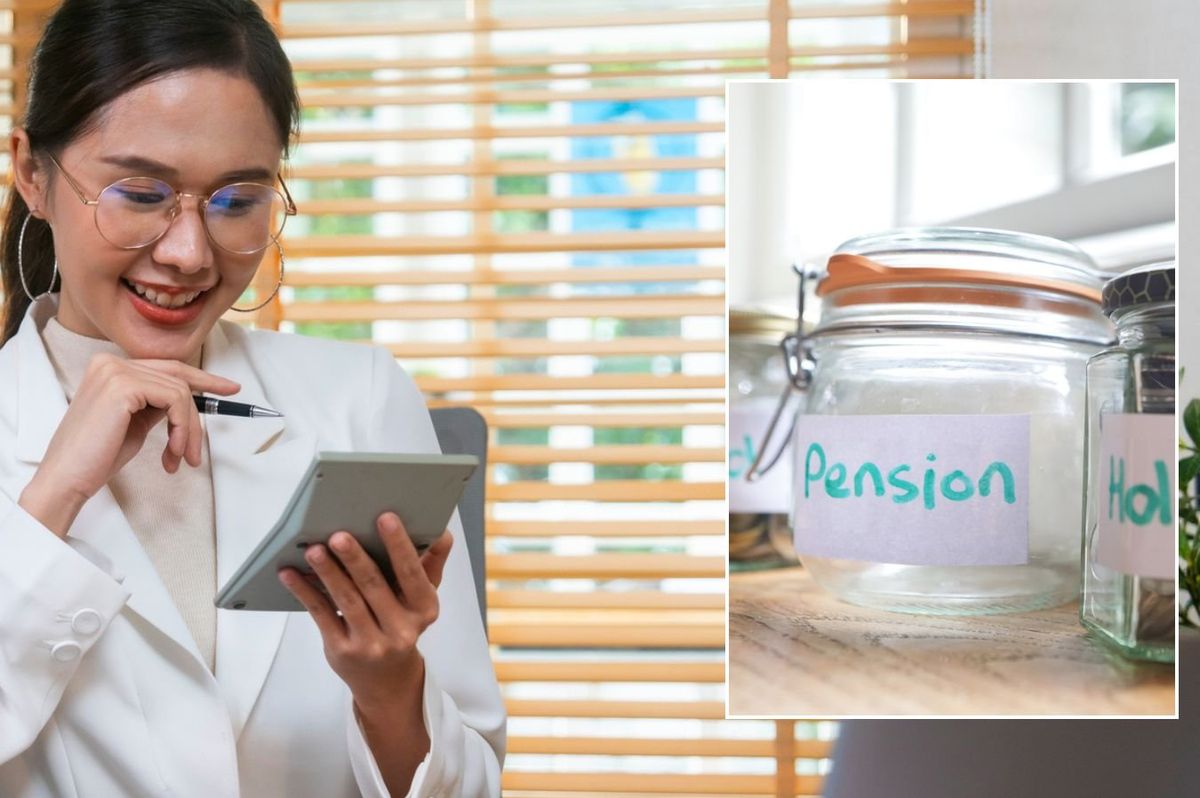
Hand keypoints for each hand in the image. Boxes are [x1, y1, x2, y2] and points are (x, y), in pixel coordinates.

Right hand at [18, 353, 239, 537]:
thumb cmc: (97, 456)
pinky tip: (173, 452)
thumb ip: (155, 405)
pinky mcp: (123, 386)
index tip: (229, 389)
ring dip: (189, 430)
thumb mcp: (135, 422)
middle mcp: (110, 362)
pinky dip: (182, 429)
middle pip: (178, 378)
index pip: (167, 367)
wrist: (67, 478)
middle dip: (199, 412)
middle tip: (206, 441)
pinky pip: (175, 401)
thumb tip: (184, 401)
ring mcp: (115, 371)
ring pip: (181, 392)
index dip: (203, 378)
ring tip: (181, 458)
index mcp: (109, 367)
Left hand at [278, 512, 453, 709]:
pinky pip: (322, 615)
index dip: (399, 546)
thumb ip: (430, 565)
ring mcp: (370, 643)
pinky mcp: (342, 650)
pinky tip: (291, 574)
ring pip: (347, 600)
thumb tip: (442, 533)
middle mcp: (400, 629)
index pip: (412, 574)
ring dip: (328, 573)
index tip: (385, 518)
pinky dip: (305, 592)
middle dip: (355, 559)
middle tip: (338, 535)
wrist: (387, 680)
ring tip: (314, 550)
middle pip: (374, 586)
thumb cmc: (402, 626)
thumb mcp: (421, 600)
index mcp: (424, 610)